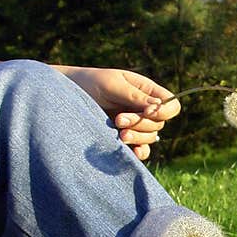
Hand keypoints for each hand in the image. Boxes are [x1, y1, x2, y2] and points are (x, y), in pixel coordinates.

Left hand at [59, 66, 181, 159]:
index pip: (171, 105)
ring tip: (118, 134)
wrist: (66, 97)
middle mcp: (144, 109)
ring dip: (137, 137)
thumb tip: (157, 109)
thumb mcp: (112, 85)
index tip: (147, 113)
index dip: (164, 112)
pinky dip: (139, 152)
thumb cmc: (90, 83)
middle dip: (140, 124)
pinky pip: (141, 150)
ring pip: (151, 138)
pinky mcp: (126, 139)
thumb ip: (135, 97)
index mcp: (146, 91)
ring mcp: (136, 125)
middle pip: (160, 124)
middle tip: (118, 120)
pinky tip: (132, 153)